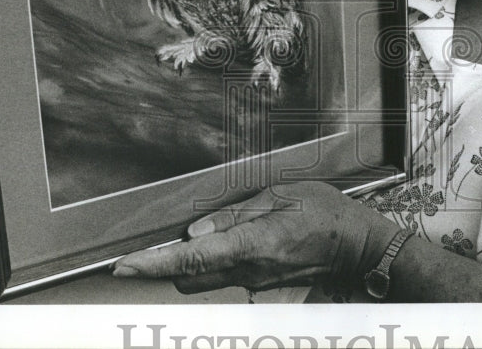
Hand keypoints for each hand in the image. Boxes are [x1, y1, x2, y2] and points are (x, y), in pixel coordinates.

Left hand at [112, 181, 399, 292]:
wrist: (357, 248)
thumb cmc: (325, 213)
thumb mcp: (281, 196)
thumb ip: (235, 214)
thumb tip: (196, 233)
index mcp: (253, 244)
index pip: (191, 258)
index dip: (153, 263)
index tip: (123, 266)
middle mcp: (249, 270)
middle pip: (188, 275)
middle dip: (167, 261)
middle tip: (156, 241)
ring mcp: (255, 282)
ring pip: (204, 278)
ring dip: (190, 262)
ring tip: (196, 236)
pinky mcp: (261, 285)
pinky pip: (225, 275)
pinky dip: (214, 262)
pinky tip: (228, 241)